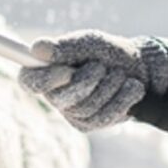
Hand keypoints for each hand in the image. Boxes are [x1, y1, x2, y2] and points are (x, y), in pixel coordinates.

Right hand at [18, 30, 167, 131]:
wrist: (139, 69)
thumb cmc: (108, 53)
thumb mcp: (90, 43)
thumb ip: (65, 47)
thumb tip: (37, 49)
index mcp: (47, 71)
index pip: (28, 81)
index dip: (45, 79)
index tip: (66, 70)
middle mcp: (55, 95)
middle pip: (62, 98)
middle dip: (88, 80)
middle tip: (102, 67)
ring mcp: (72, 112)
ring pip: (87, 108)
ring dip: (110, 86)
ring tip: (119, 75)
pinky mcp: (90, 125)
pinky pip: (104, 117)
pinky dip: (122, 98)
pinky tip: (130, 88)